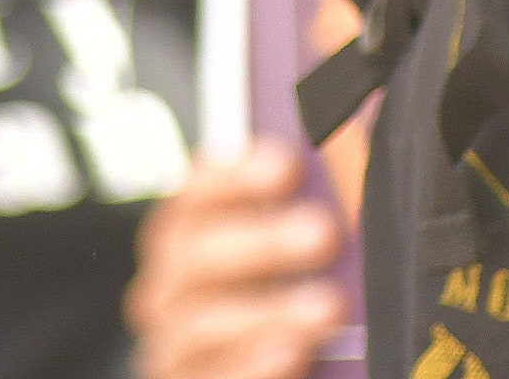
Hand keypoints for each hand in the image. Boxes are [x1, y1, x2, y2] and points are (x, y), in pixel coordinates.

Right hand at [126, 137, 344, 378]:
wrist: (268, 374)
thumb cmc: (281, 304)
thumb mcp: (295, 250)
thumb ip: (309, 205)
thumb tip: (340, 152)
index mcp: (187, 236)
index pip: (193, 191)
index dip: (234, 174)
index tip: (286, 165)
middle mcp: (168, 287)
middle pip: (193, 252)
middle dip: (262, 241)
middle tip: (322, 233)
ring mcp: (170, 344)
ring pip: (199, 322)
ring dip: (267, 311)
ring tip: (326, 306)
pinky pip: (208, 377)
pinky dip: (251, 366)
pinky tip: (293, 352)